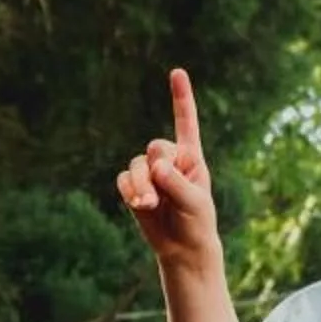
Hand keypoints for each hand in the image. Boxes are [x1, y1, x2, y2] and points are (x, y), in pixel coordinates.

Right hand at [117, 68, 217, 267]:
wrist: (183, 249)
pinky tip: (139, 205)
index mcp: (191, 157)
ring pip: (135, 165)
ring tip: (149, 204)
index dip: (181, 98)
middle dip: (156, 168)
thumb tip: (155, 166)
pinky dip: (129, 191)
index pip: (186, 123)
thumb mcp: (195, 203)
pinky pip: (123, 180)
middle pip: (154, 147)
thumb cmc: (197, 223)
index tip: (177, 72)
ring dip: (140, 184)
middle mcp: (169, 160)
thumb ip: (177, 182)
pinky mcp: (134, 187)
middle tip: (162, 193)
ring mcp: (149, 173)